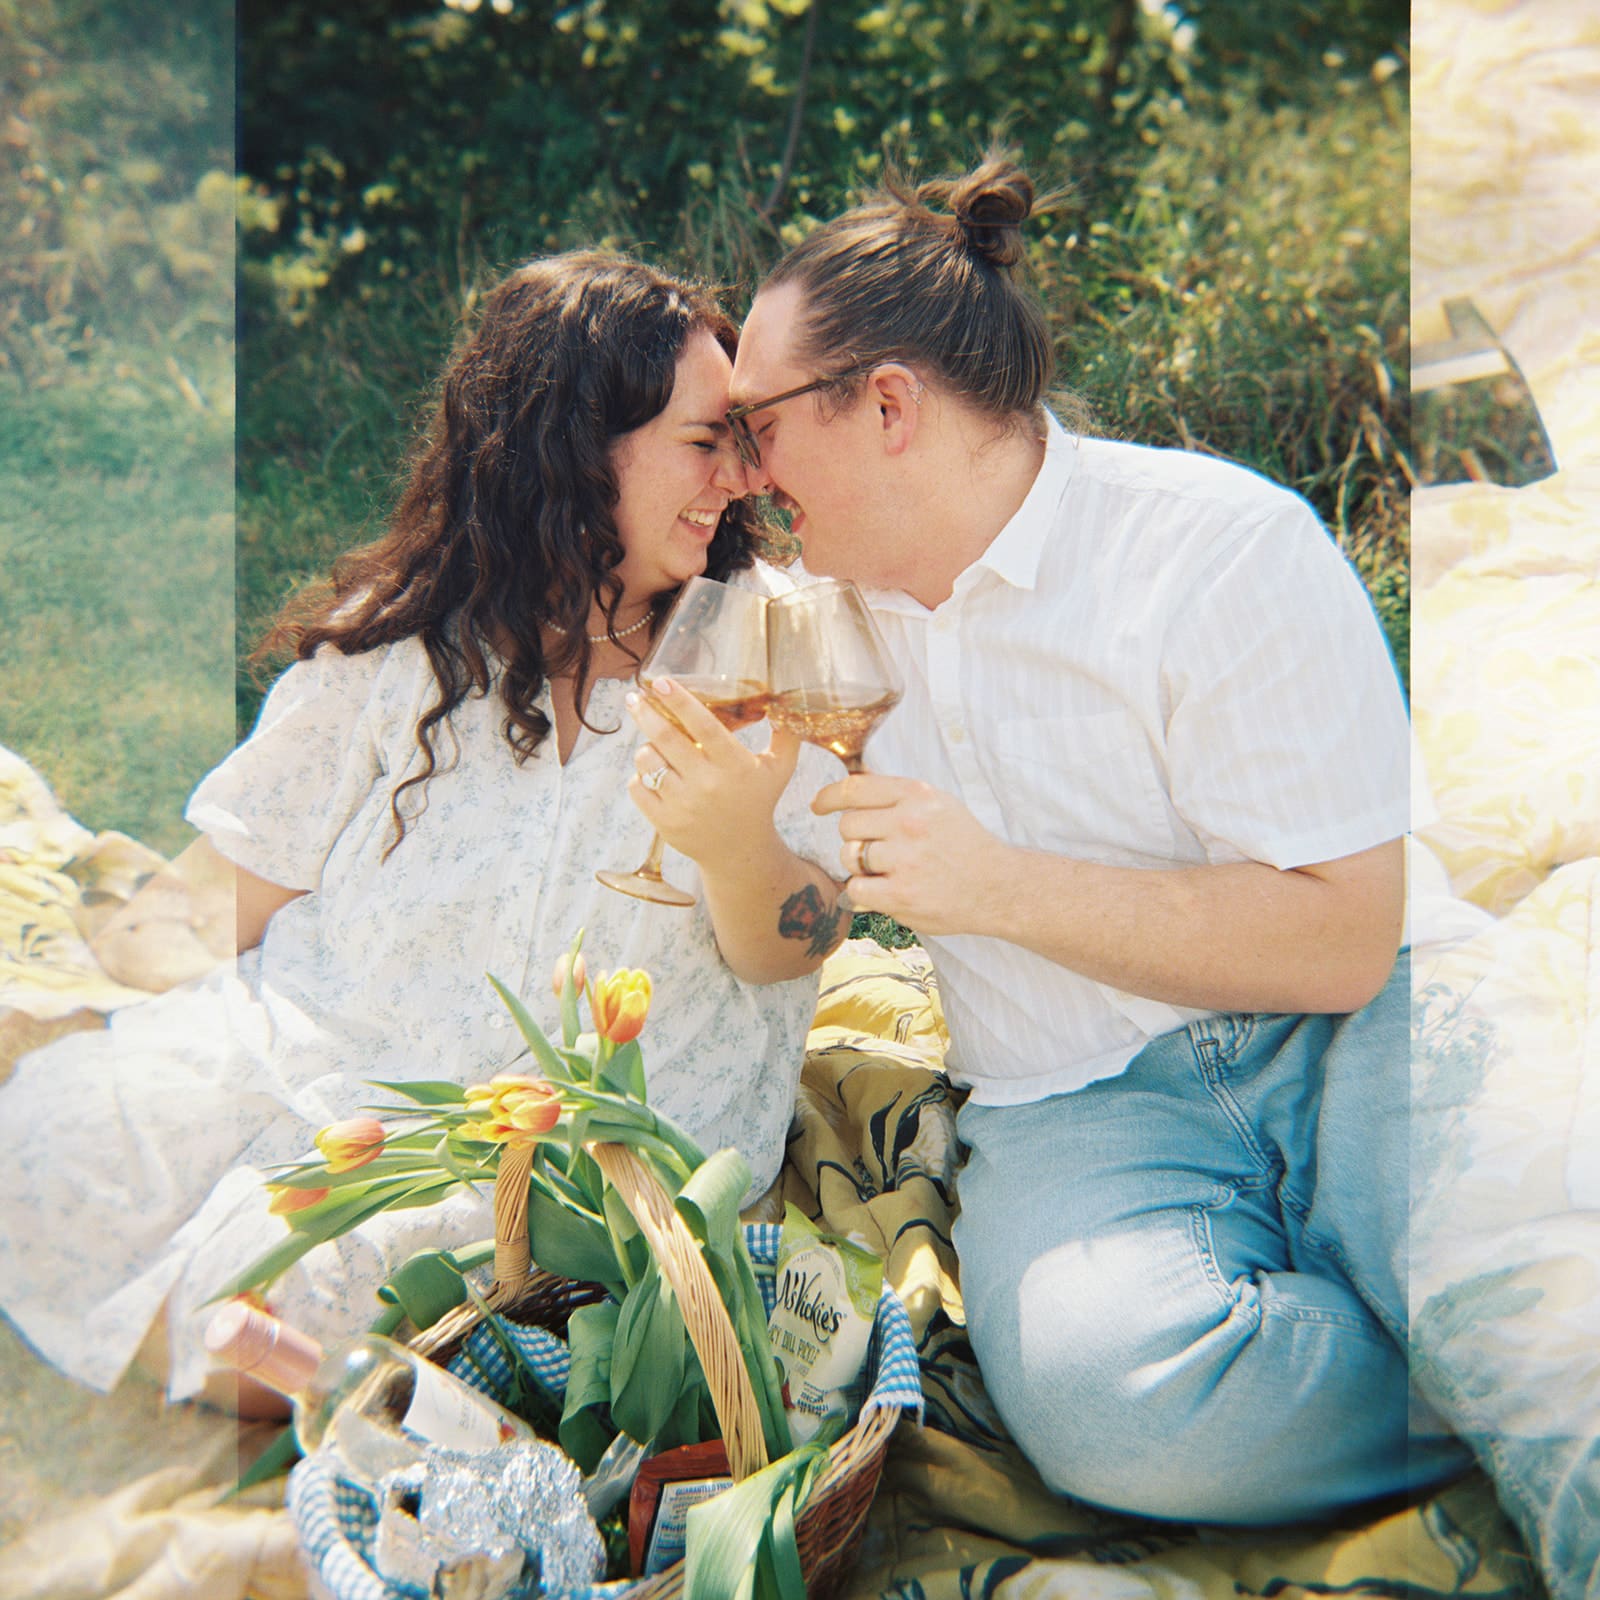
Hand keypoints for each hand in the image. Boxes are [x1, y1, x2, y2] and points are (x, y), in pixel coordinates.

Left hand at [625, 678, 799, 866]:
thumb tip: (787, 700)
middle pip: (666, 738)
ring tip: (655, 746)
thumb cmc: (758, 800)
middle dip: (645, 713)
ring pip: (648, 761)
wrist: (740, 852)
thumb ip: (786, 735)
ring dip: (646, 748)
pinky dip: (640, 776)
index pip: (703, 725)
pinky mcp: (664, 822)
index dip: (680, 700)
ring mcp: (683, 804)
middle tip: (634, 698)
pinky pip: (637, 787)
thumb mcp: (780, 769)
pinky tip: (652, 774)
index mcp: (735, 765)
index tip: (661, 681)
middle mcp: (708, 783)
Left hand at [811, 773, 1012, 935]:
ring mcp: (905, 860)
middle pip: (847, 825)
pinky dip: (865, 892)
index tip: (819, 805)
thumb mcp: (938, 804)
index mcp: (918, 794)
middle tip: (878, 849)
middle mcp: (910, 822)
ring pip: (849, 857)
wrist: (998, 887)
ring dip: (860, 867)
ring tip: (888, 871)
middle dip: (855, 838)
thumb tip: (852, 781)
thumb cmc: (964, 844)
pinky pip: (856, 889)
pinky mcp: (902, 895)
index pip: (854, 788)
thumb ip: (897, 795)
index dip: (829, 797)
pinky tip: (886, 890)